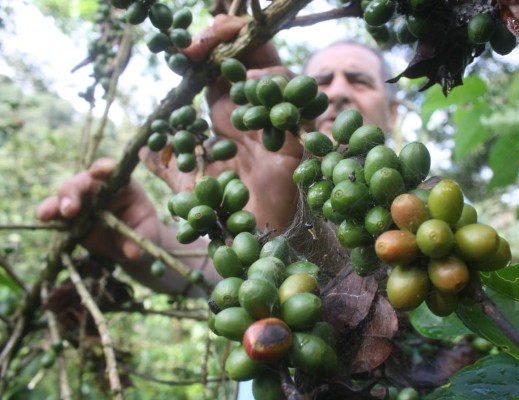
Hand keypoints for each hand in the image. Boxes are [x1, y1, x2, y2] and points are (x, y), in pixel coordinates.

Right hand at [36, 158, 160, 260]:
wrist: (132, 246)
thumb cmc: (144, 232)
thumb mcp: (148, 234)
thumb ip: (140, 239)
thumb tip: (132, 253)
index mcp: (124, 186)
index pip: (113, 171)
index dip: (104, 168)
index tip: (97, 172)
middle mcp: (100, 189)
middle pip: (82, 183)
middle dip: (73, 193)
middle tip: (69, 210)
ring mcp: (84, 202)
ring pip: (66, 197)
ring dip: (55, 204)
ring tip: (46, 215)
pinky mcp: (72, 217)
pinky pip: (57, 214)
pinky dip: (49, 215)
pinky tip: (43, 219)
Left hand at [143, 15, 304, 233]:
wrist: (253, 239)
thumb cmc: (225, 212)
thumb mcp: (188, 184)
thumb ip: (169, 165)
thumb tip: (143, 152)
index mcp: (229, 117)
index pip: (223, 68)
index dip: (206, 50)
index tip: (180, 51)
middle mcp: (253, 114)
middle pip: (253, 58)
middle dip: (229, 37)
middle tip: (203, 37)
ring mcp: (275, 122)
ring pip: (276, 70)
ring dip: (249, 57)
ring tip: (223, 62)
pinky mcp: (294, 134)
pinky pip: (292, 96)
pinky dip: (271, 84)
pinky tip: (247, 89)